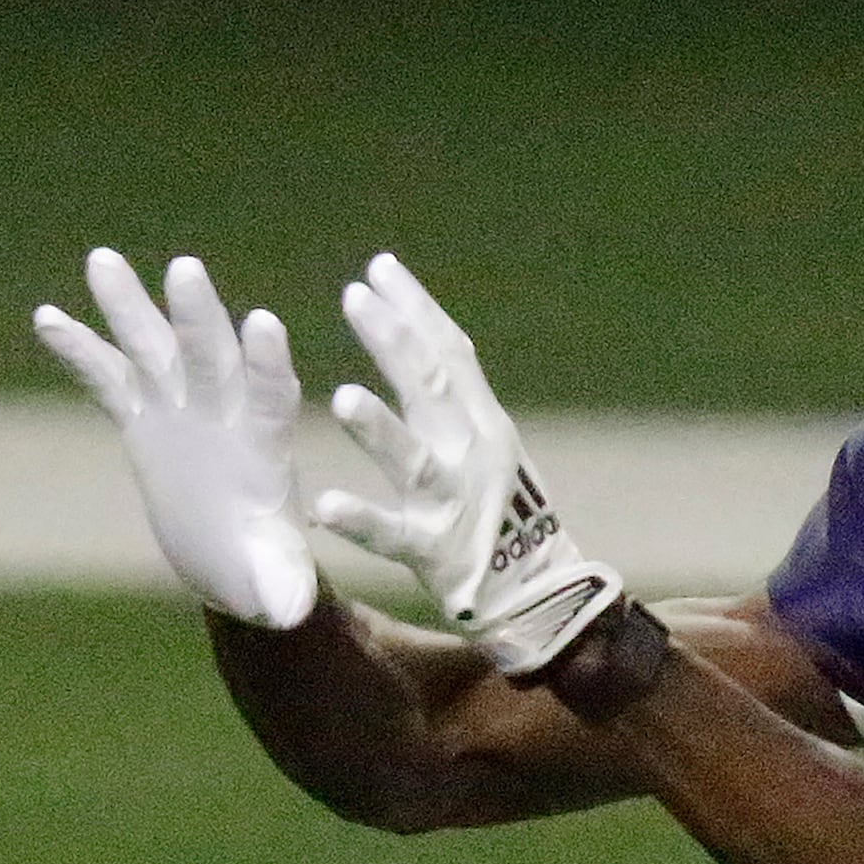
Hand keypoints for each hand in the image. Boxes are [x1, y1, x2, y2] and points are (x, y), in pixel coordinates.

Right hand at [33, 248, 317, 628]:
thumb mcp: (276, 584)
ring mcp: (180, 410)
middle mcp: (223, 414)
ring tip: (102, 260)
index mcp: (264, 448)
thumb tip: (288, 612)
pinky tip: (46, 316)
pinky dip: (81, 349)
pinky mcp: (144, 419)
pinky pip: (110, 379)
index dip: (265, 364)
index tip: (263, 324)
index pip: (269, 398)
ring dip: (129, 306)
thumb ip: (282, 587)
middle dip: (196, 316)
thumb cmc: (266, 573)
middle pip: (209, 356)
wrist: (233, 561)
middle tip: (185, 268)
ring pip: (154, 349)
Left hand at [310, 253, 623, 674]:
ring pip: (414, 461)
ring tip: (342, 397)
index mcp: (485, 422)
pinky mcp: (434, 555)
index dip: (416, 309)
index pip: (451, 353)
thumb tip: (419, 330)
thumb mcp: (490, 443)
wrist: (541, 596)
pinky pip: (391, 537)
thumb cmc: (504, 513)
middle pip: (432, 390)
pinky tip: (322, 506)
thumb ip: (455, 396)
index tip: (379, 267)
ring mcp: (454, 504)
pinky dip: (360, 521)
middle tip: (355, 297)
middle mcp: (473, 454)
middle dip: (394, 341)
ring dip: (380, 430)